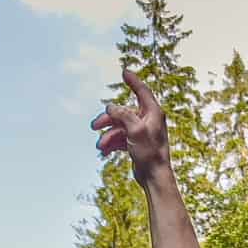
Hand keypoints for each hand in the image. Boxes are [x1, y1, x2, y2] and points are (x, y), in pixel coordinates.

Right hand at [90, 68, 168, 184]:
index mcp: (152, 112)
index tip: (124, 71)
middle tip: (94, 126)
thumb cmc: (150, 153)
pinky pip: (120, 138)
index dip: (133, 81)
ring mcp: (141, 132)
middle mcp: (148, 120)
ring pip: (119, 127)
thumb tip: (111, 107)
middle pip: (123, 112)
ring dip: (108, 136)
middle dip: (107, 120)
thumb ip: (122, 114)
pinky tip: (104, 151)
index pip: (142, 91)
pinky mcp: (136, 143)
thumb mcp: (135, 129)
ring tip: (100, 146)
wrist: (154, 176)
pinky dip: (112, 143)